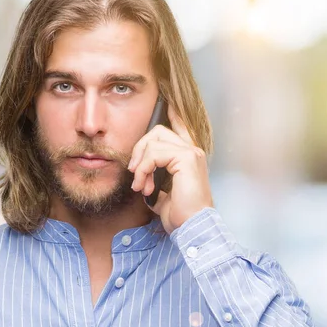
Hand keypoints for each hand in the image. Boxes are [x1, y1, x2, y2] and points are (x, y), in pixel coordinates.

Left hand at [128, 105, 213, 233]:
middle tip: (134, 172)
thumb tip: (141, 176)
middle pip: (158, 131)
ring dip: (140, 164)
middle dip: (140, 148)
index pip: (181, 126)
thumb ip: (155, 179)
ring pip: (154, 139)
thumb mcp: (162, 193)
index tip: (166, 99)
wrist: (192, 227)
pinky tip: (145, 186)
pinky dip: (144, 169)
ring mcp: (191, 153)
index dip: (173, 112)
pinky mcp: (186, 158)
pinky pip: (155, 153)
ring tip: (140, 185)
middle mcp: (192, 151)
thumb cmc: (181, 215)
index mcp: (188, 157)